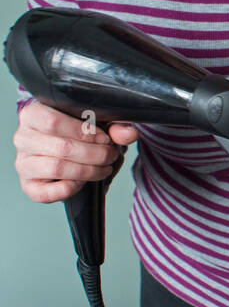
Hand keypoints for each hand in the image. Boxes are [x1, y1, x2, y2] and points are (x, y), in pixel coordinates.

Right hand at [13, 101, 137, 203]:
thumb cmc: (79, 133)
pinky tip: (83, 182)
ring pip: (56, 168)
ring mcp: (23, 163)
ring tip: (103, 168)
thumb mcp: (98, 123)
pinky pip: (46, 193)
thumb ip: (115, 125)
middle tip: (110, 155)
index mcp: (33, 114)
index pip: (54, 121)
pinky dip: (70, 189)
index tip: (106, 139)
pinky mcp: (28, 186)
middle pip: (60, 147)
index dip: (84, 132)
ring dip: (87, 171)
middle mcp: (22, 137)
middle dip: (94, 154)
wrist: (68, 151)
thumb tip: (129, 134)